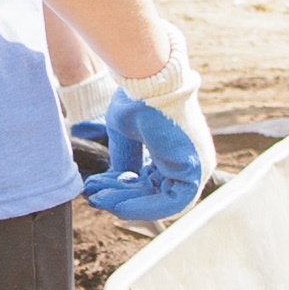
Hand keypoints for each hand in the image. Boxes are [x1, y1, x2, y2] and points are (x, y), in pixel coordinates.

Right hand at [82, 79, 215, 225]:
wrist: (147, 82)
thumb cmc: (138, 99)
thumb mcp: (126, 133)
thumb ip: (126, 159)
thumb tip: (118, 181)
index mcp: (178, 150)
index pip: (150, 182)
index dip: (122, 189)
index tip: (96, 188)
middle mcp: (190, 160)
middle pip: (152, 193)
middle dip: (119, 197)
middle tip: (93, 196)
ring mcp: (195, 167)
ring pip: (158, 201)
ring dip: (126, 203)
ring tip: (99, 199)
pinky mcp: (194, 172)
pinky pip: (169, 204)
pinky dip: (142, 208)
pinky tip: (117, 206)